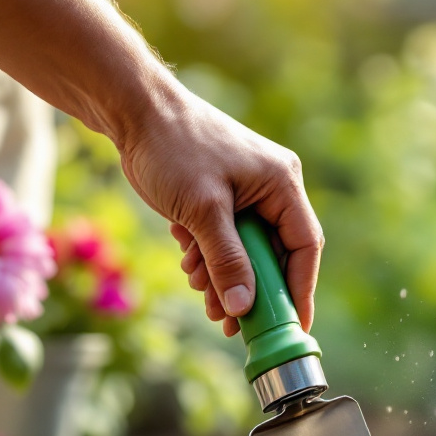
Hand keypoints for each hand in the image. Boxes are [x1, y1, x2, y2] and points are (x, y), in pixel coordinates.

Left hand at [116, 89, 322, 336]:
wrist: (132, 110)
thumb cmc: (172, 148)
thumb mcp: (202, 211)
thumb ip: (227, 261)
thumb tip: (243, 307)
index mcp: (281, 183)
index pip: (304, 245)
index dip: (300, 288)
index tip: (294, 325)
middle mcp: (271, 187)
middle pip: (273, 253)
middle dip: (250, 289)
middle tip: (233, 324)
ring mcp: (246, 191)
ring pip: (246, 250)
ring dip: (224, 276)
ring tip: (201, 295)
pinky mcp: (221, 196)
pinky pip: (225, 238)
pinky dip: (209, 256)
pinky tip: (189, 263)